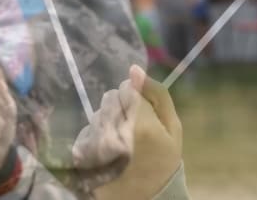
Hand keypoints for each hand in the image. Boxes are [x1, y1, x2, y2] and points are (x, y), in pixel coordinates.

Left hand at [87, 65, 182, 199]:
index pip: (125, 88)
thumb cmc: (164, 159)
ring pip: (97, 114)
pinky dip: (96, 137)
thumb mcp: (172, 128)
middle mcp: (114, 132)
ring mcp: (96, 145)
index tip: (142, 113)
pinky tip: (110, 151)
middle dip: (121, 108)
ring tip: (123, 142)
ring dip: (108, 123)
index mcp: (139, 124)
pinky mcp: (84, 155)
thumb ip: (156, 95)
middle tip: (134, 130)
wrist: (149, 196)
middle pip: (109, 99)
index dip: (134, 98)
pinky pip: (87, 131)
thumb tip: (134, 70)